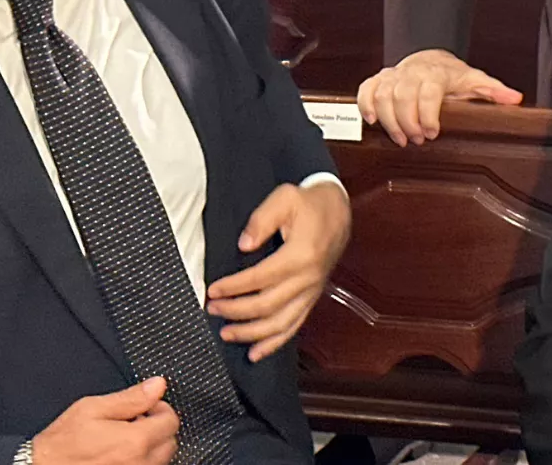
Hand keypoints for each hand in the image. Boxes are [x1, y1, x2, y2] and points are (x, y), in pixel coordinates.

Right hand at [31, 377, 178, 464]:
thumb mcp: (92, 409)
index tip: (145, 407)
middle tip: (132, 423)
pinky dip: (139, 460)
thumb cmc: (61, 442)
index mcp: (135, 441)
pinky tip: (119, 455)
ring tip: (122, 440)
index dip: (159, 408)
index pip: (171, 421)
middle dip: (156, 428)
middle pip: (169, 442)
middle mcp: (139, 464)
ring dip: (149, 446)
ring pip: (160, 459)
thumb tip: (158, 385)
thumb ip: (131, 397)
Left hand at [206, 181, 352, 361]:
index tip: (212, 290)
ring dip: (251, 333)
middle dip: (236, 311)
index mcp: (300, 255)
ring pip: (280, 323)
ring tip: (226, 333)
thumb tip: (244, 245)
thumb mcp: (285, 198)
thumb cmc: (309, 203)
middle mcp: (308, 279)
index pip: (260, 278)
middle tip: (212, 309)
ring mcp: (312, 291)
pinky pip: (295, 325)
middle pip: (267, 306)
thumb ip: (262, 220)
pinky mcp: (313, 297)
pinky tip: (256, 352)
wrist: (338, 210)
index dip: (234, 287)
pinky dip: (274, 343)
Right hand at [356, 49, 524, 145]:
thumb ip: (493, 91)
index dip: (428, 113)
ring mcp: (392, 76)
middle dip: (408, 122)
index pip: (428, 91)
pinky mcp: (377, 81)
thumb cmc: (451, 76)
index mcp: (436, 74)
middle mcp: (411, 72)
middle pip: (402, 95)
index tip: (433, 132)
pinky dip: (366, 106)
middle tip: (417, 140)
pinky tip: (374, 122)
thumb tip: (515, 98)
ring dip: (389, 121)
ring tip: (401, 139)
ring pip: (382, 96)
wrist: (429, 59)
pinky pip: (366, 91)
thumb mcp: (475, 82)